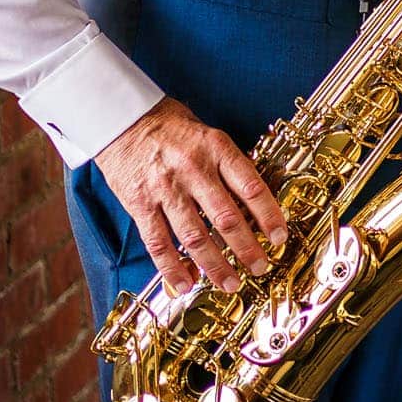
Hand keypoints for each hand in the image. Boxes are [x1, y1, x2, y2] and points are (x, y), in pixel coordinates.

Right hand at [93, 98, 287, 296]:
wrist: (122, 118)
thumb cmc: (172, 127)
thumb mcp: (210, 136)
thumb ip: (229, 167)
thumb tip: (253, 203)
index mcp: (217, 150)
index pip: (251, 187)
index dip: (269, 216)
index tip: (279, 237)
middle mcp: (193, 170)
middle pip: (226, 218)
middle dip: (246, 249)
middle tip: (260, 267)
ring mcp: (165, 189)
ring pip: (195, 236)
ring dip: (215, 265)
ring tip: (230, 283)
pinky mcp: (140, 204)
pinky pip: (158, 242)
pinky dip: (173, 267)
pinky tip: (186, 283)